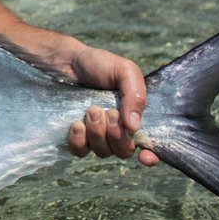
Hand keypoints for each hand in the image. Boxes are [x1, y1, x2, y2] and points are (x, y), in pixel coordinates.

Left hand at [65, 46, 158, 166]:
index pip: (149, 147)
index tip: (146, 157)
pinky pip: (81, 152)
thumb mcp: (124, 71)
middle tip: (109, 113)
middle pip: (124, 151)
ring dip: (97, 133)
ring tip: (91, 110)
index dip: (150, 157)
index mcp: (135, 117)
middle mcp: (118, 130)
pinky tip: (76, 124)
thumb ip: (135, 95)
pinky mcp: (77, 137)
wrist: (68, 62)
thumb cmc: (99, 65)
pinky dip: (79, 141)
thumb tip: (135, 127)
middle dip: (117, 135)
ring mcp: (96, 136)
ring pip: (103, 152)